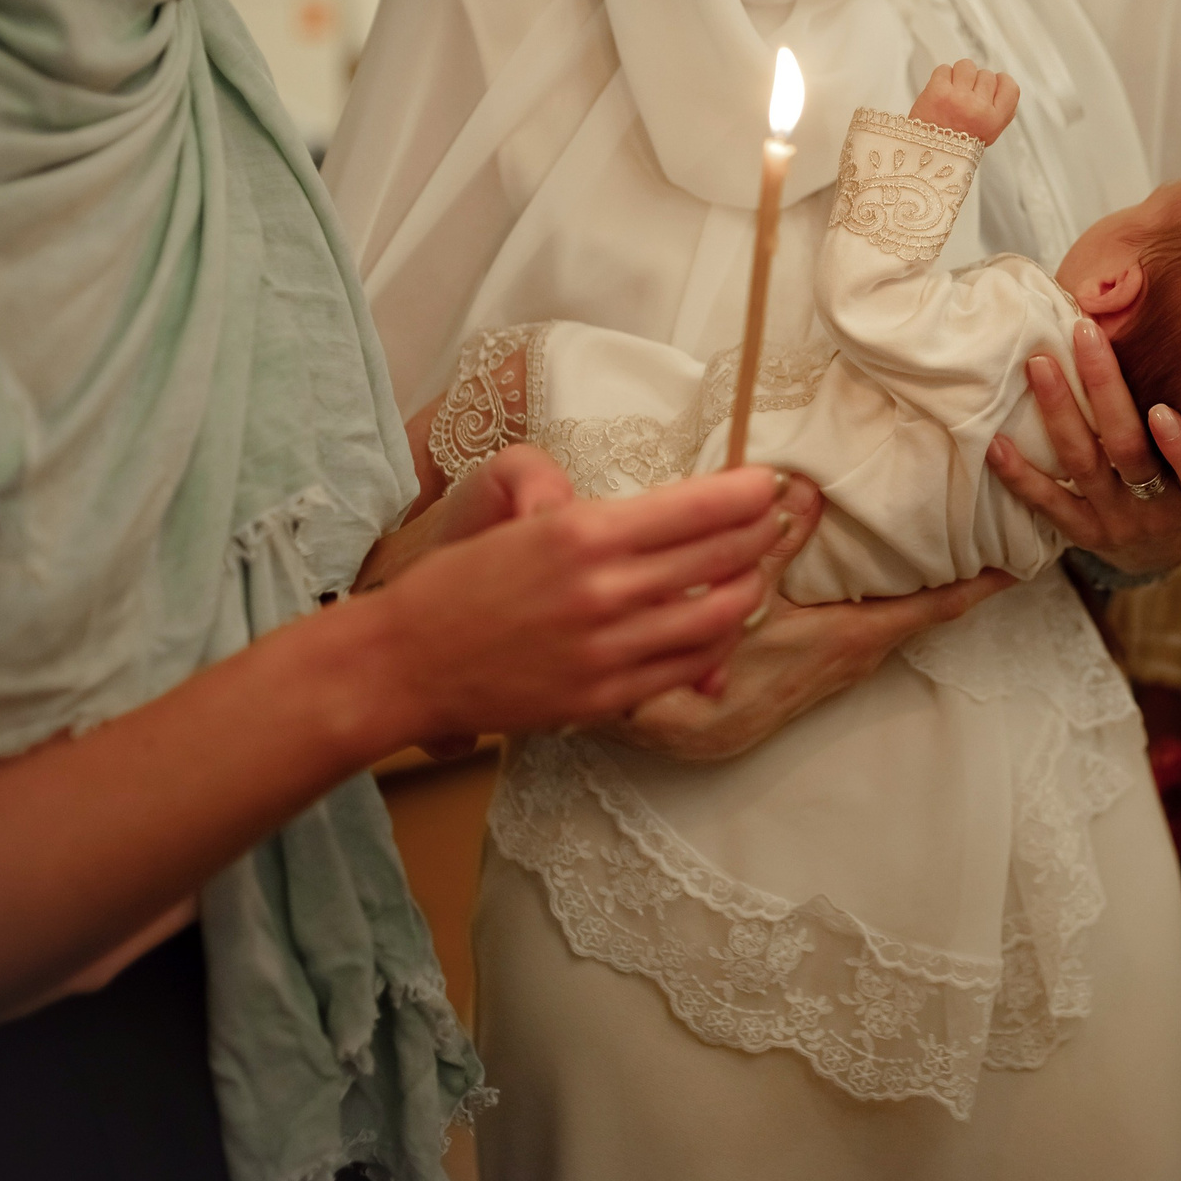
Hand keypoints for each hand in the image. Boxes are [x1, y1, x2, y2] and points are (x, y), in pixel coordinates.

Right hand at [345, 453, 789, 751]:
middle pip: (723, 560)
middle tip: (774, 521)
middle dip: (761, 536)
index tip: (766, 483)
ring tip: (753, 571)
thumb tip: (605, 502)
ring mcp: (611, 650)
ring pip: (719, 619)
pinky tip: (720, 625)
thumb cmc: (456, 583)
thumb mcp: (508, 509)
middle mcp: (606, 591)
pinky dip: (717, 645)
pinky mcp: (607, 697)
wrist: (406, 664)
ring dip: (748, 590)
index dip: (746, 494)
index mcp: (583, 533)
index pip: (699, 508)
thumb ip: (560, 485)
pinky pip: (688, 669)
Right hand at [604, 474, 1017, 760]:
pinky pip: (868, 628)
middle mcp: (859, 656)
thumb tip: (804, 486)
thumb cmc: (717, 672)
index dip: (982, 585)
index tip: (1022, 563)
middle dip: (954, 576)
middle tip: (979, 533)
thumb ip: (776, 542)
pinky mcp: (818, 671)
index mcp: (855, 636)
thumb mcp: (746, 598)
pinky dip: (884, 601)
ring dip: (917, 589)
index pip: (937, 607)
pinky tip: (869, 577)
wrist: (679, 732)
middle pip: (923, 612)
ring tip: (934, 545)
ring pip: (894, 622)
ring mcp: (839, 667)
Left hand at [910, 59, 1019, 145]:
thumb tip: (1002, 86)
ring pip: (967, 66)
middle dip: (975, 82)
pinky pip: (945, 69)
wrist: (927, 152)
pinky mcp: (938, 91)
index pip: (1010, 87)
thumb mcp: (989, 134)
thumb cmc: (955, 143)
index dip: (1000, 81)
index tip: (992, 84)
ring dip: (959, 75)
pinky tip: (941, 91)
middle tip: (965, 98)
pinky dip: (941, 77)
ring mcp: (959, 98)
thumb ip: (1001, 111)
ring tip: (953, 91)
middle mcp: (979, 108)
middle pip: (986, 74)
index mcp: (994, 120)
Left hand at [985, 317, 1180, 576]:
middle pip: (1129, 450)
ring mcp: (1117, 524)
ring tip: (1039, 365)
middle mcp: (1160, 510)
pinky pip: (1048, 504)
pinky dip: (1021, 474)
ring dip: (1059, 412)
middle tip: (1085, 336)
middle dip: (1105, 391)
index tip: (1161, 410)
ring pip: (1084, 466)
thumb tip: (1154, 312)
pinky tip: (996, 443)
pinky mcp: (1083, 534)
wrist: (1161, 547)